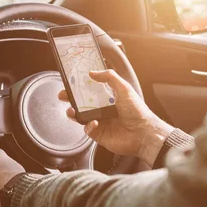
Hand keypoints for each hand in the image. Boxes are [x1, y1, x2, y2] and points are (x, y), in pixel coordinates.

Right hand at [58, 69, 172, 165]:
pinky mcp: (99, 134)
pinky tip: (94, 123)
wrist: (144, 134)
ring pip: (82, 116)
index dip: (81, 85)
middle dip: (71, 98)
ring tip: (71, 110)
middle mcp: (104, 109)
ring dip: (74, 112)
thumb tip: (93, 72)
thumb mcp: (124, 88)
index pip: (91, 89)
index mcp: (110, 97)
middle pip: (83, 102)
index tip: (71, 81)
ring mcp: (101, 122)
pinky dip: (88, 125)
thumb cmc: (138, 111)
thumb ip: (109, 77)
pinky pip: (87, 129)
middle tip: (63, 95)